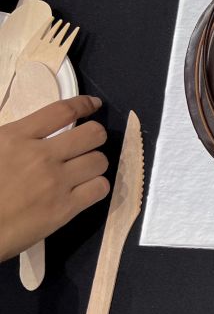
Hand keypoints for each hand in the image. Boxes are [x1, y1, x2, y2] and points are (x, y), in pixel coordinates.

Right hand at [0, 96, 108, 260]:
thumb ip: (12, 137)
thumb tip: (34, 131)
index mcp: (15, 137)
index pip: (62, 111)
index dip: (84, 104)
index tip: (93, 105)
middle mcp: (41, 156)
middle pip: (93, 134)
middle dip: (95, 136)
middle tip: (88, 143)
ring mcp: (56, 182)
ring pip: (100, 161)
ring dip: (95, 162)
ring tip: (85, 168)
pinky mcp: (64, 208)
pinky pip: (100, 188)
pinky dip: (97, 186)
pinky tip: (86, 188)